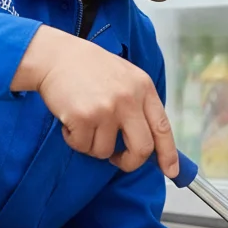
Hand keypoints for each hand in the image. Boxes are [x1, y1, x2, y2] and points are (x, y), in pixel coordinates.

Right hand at [12, 25, 178, 176]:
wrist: (55, 56)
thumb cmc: (90, 69)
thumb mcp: (125, 78)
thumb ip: (139, 105)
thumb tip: (151, 144)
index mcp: (143, 88)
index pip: (163, 128)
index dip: (169, 154)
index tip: (172, 171)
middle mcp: (129, 99)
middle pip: (142, 149)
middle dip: (130, 162)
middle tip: (118, 159)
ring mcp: (107, 109)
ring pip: (106, 152)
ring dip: (93, 146)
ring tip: (85, 124)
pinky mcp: (84, 117)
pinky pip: (83, 147)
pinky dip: (75, 140)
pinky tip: (70, 120)